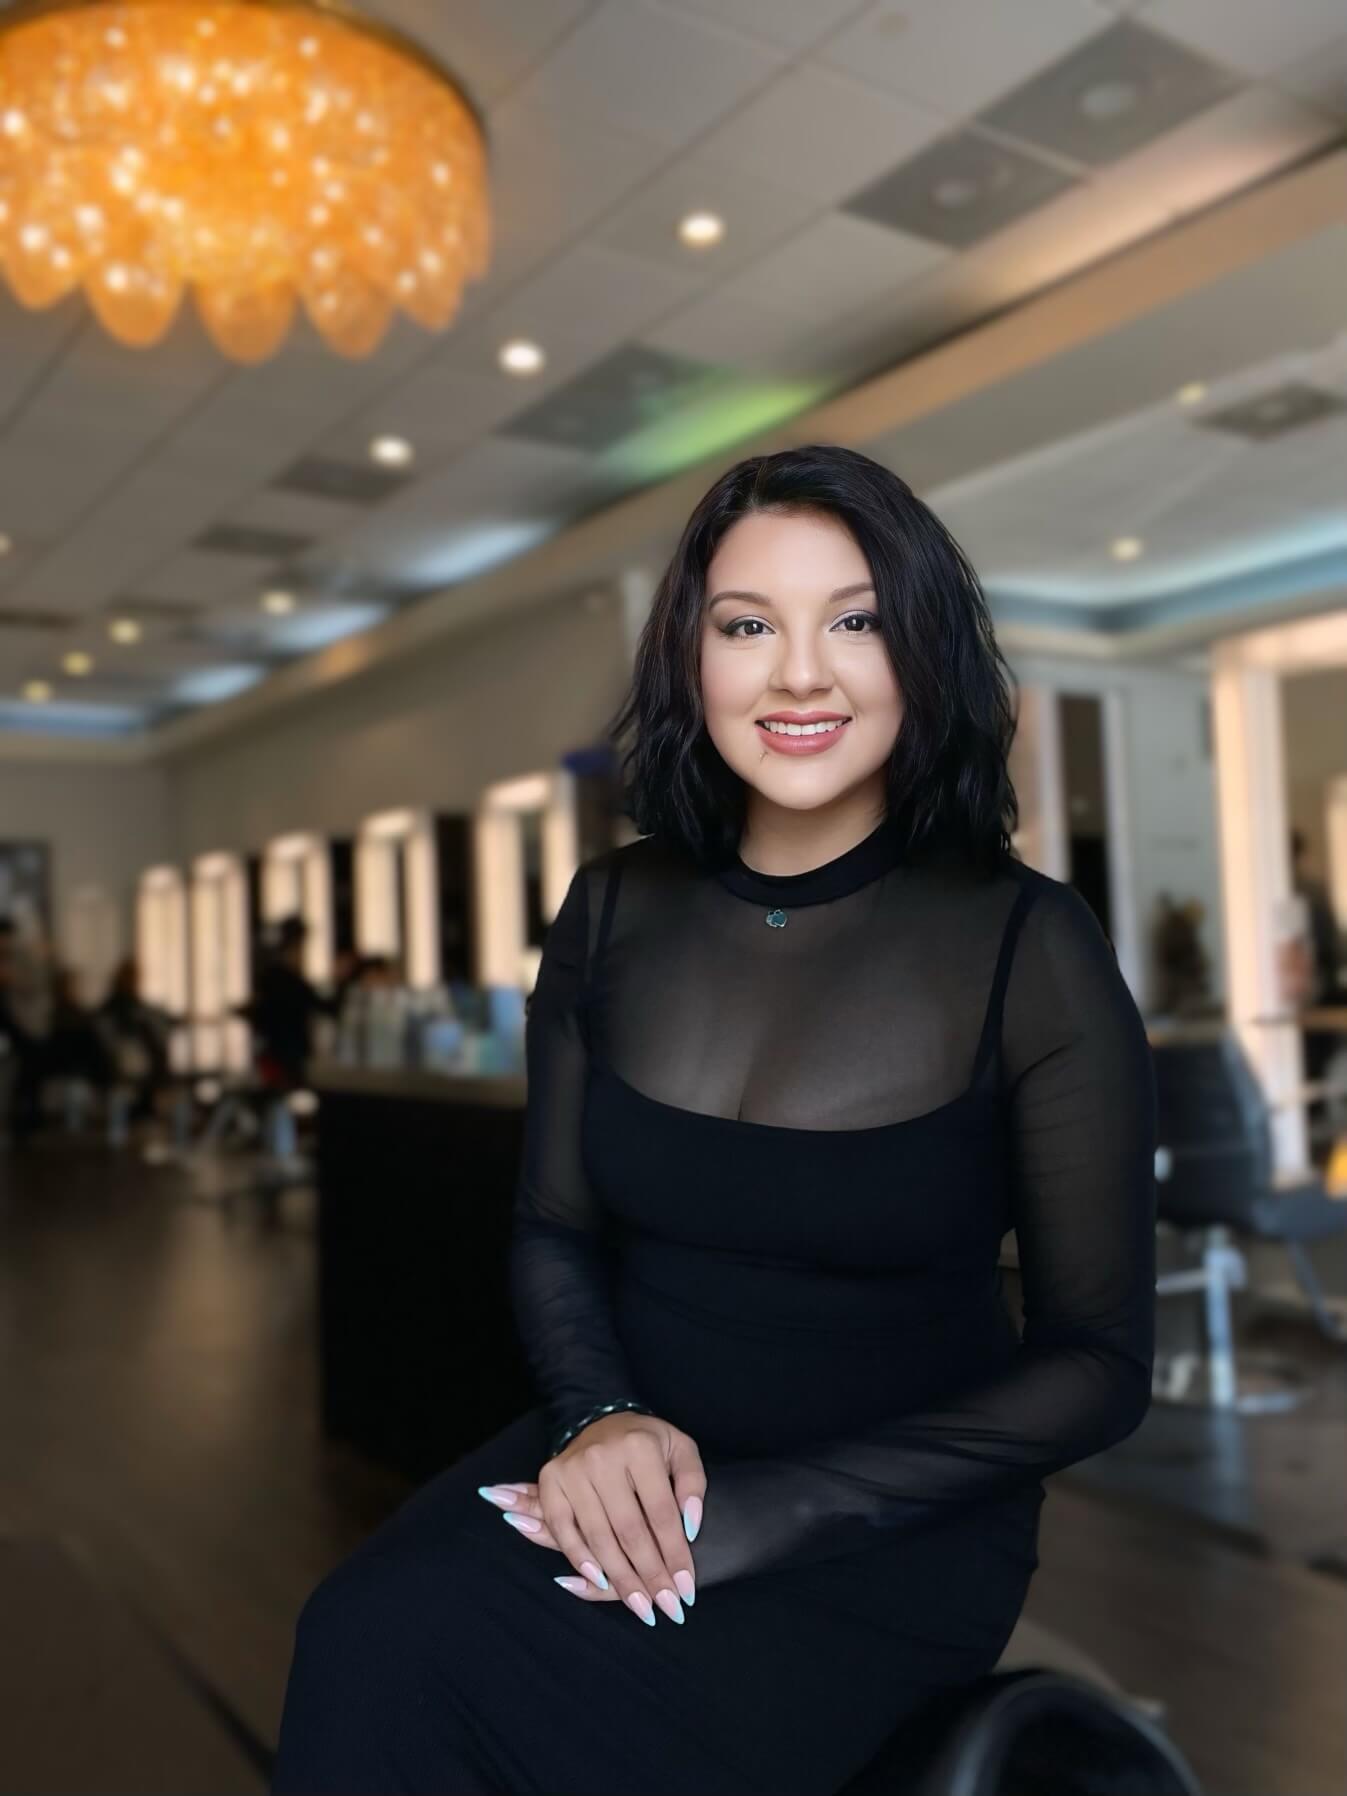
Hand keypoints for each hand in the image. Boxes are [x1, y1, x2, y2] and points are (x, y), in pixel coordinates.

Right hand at [479, 1412, 704, 1625]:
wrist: (605, 1420)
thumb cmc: (649, 1443)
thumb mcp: (682, 1450)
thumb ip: (693, 1484)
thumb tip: (690, 1528)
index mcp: (640, 1447)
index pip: (662, 1513)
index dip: (676, 1554)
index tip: (687, 1588)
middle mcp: (603, 1457)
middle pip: (630, 1530)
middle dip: (650, 1576)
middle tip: (666, 1608)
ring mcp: (573, 1468)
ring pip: (598, 1536)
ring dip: (620, 1578)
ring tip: (641, 1607)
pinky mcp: (551, 1479)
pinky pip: (563, 1528)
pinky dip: (579, 1558)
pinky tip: (599, 1580)